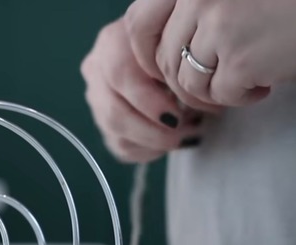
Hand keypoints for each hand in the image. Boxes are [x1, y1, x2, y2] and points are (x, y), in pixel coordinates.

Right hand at [80, 19, 205, 163]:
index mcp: (112, 42)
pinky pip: (121, 147)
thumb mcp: (177, 46)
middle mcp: (96, 70)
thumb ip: (180, 70)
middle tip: (185, 134)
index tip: (178, 117)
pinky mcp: (103, 121)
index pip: (121, 76)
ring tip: (186, 135)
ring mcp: (96, 97)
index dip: (150, 102)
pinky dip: (148, 150)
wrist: (162, 49)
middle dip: (154, 132)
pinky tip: (170, 141)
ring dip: (154, 143)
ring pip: (117, 134)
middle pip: (115, 113)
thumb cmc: (174, 45)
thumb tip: (199, 105)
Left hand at [125, 0, 295, 106]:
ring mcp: (216, 29)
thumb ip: (191, 12)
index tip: (160, 71)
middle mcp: (196, 0)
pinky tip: (264, 86)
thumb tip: (153, 60)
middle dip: (181, 83)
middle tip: (212, 87)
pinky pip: (219, 95)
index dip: (144, 56)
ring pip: (187, 83)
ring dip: (210, 94)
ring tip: (243, 83)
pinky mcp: (240, 60)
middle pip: (163, 60)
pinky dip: (238, 98)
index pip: (137, 25)